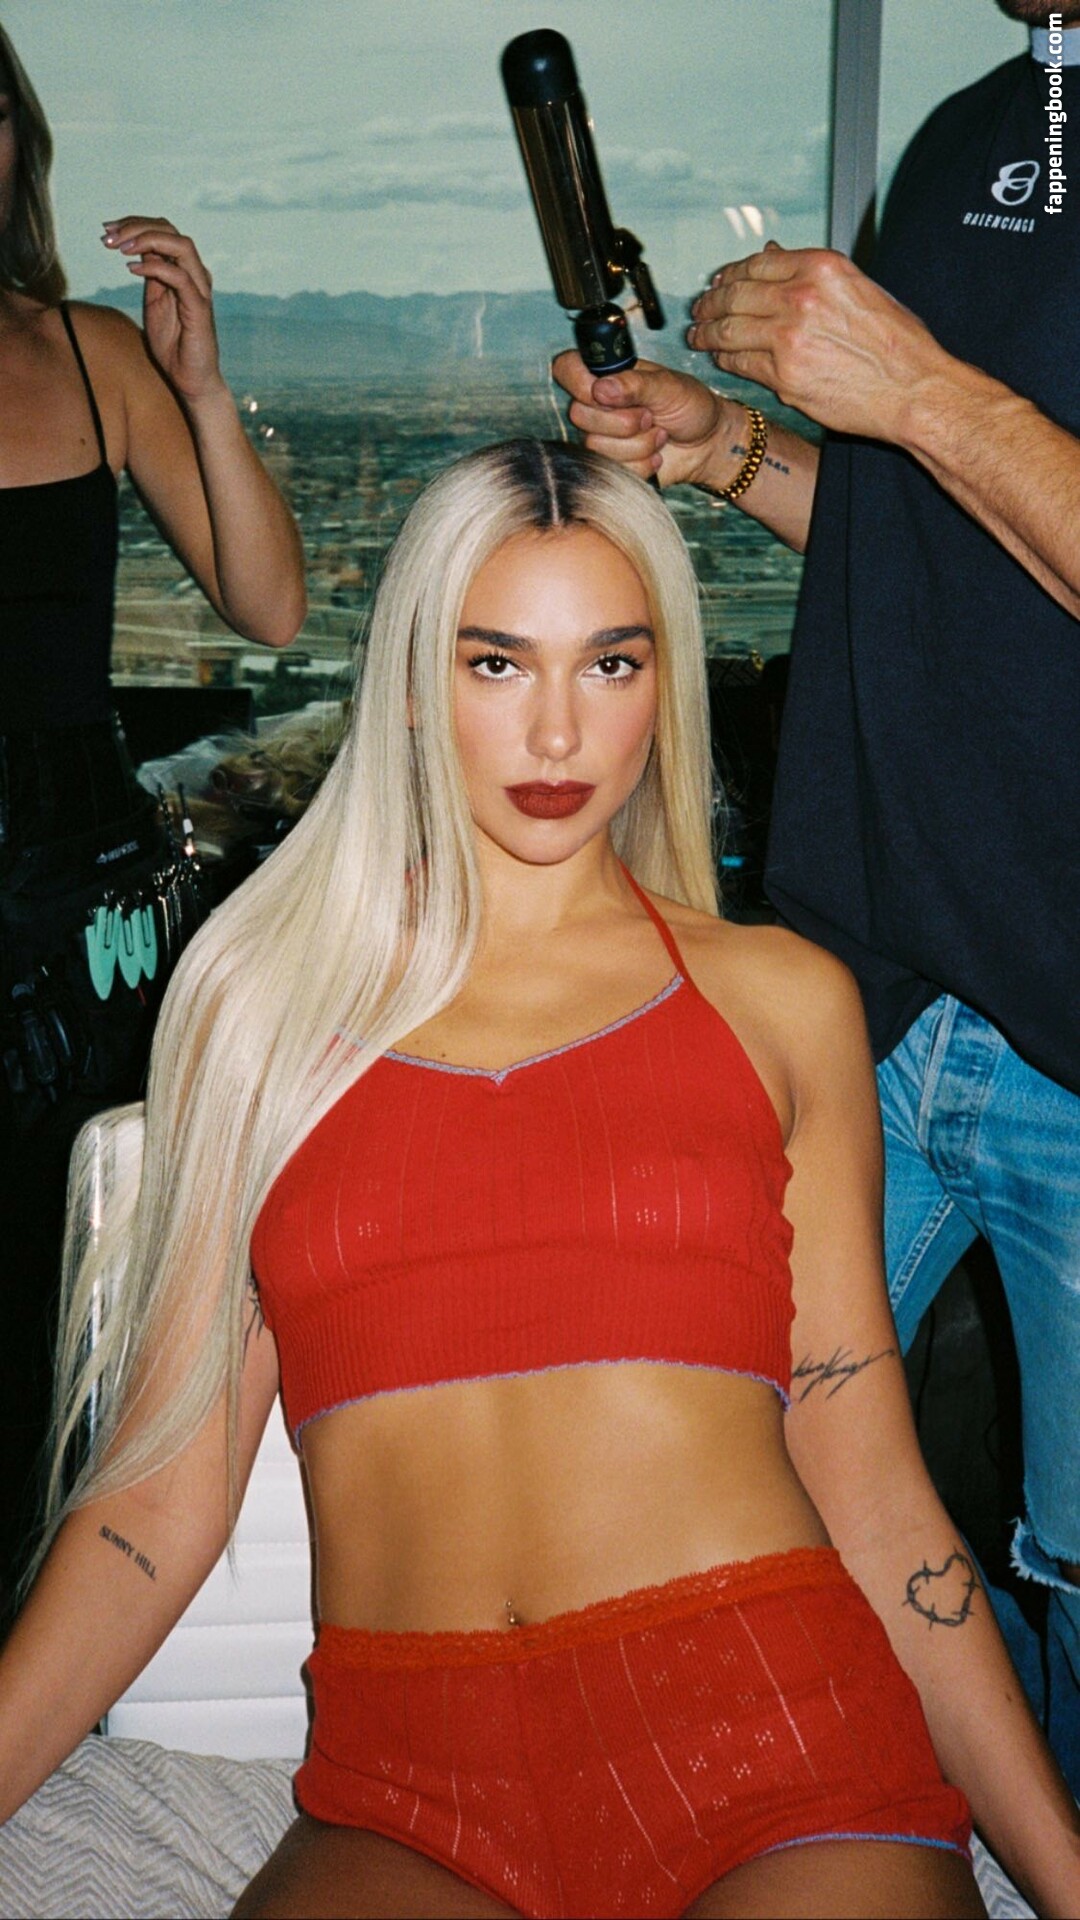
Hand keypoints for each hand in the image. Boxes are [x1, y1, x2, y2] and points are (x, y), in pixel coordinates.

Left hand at [102, 217, 223, 404]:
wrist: (191, 380)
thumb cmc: (173, 345)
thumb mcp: (155, 301)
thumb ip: (150, 276)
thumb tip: (133, 250)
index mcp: (183, 270)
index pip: (162, 230)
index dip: (133, 224)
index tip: (106, 229)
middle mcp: (195, 274)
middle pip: (169, 230)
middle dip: (135, 226)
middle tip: (107, 235)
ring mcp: (200, 289)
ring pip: (179, 245)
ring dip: (146, 239)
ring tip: (118, 247)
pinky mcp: (199, 308)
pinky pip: (179, 277)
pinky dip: (154, 267)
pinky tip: (131, 269)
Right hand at [551, 350, 735, 488]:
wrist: (707, 444)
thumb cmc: (690, 406)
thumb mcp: (668, 386)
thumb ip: (635, 385)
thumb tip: (602, 388)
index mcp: (607, 375)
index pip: (566, 368)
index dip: (579, 383)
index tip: (605, 393)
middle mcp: (598, 405)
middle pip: (578, 414)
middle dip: (623, 420)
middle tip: (650, 415)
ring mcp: (602, 436)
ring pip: (596, 445)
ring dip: (638, 444)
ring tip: (659, 434)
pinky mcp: (612, 464)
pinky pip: (612, 468)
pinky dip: (641, 464)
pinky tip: (655, 455)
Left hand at [689, 243, 947, 441]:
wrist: (914, 389)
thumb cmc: (898, 344)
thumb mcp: (861, 289)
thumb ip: (813, 275)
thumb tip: (773, 255)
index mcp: (822, 268)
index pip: (757, 264)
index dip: (731, 273)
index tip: (720, 281)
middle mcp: (801, 297)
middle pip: (735, 294)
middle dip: (711, 302)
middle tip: (699, 310)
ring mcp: (789, 338)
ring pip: (729, 330)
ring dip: (707, 333)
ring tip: (698, 336)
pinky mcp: (783, 376)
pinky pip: (740, 363)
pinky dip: (725, 360)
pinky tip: (720, 358)